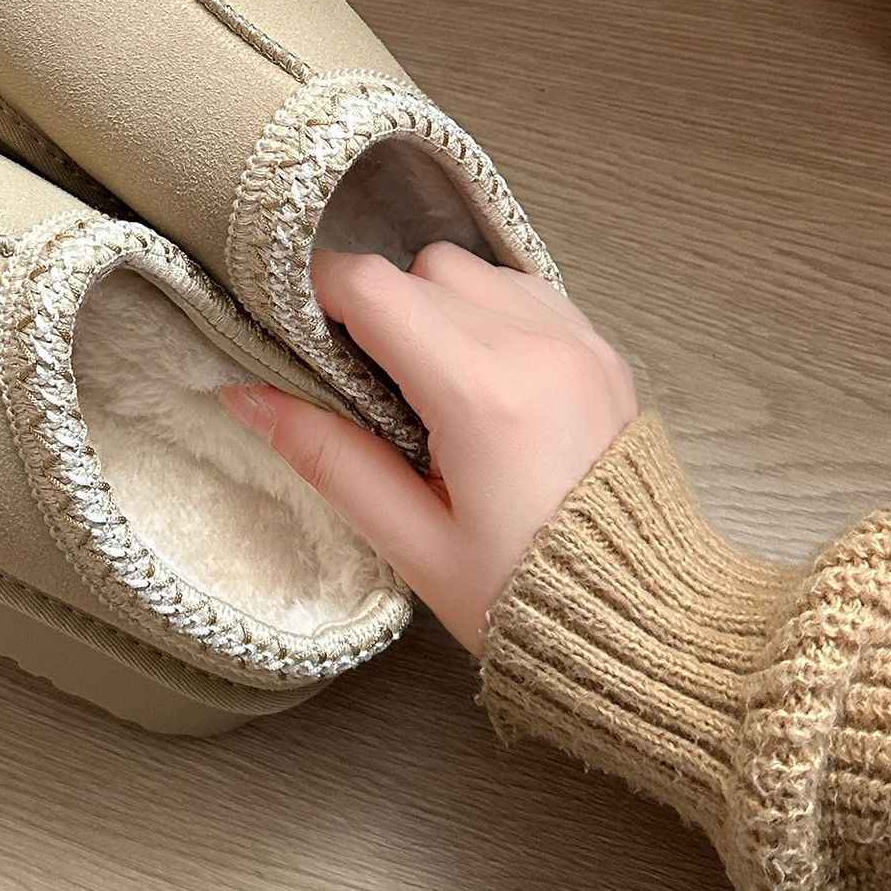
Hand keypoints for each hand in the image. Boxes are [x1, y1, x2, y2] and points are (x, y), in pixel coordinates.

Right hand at [221, 244, 637, 654]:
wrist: (646, 623)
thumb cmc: (522, 597)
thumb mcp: (411, 542)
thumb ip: (325, 456)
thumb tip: (244, 394)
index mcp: (480, 391)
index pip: (370, 284)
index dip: (318, 296)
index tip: (300, 336)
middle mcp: (533, 342)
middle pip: (417, 267)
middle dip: (377, 309)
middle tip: (370, 384)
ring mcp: (577, 337)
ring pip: (471, 269)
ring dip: (434, 304)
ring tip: (431, 384)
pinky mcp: (601, 346)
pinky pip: (521, 289)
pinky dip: (485, 311)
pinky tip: (481, 378)